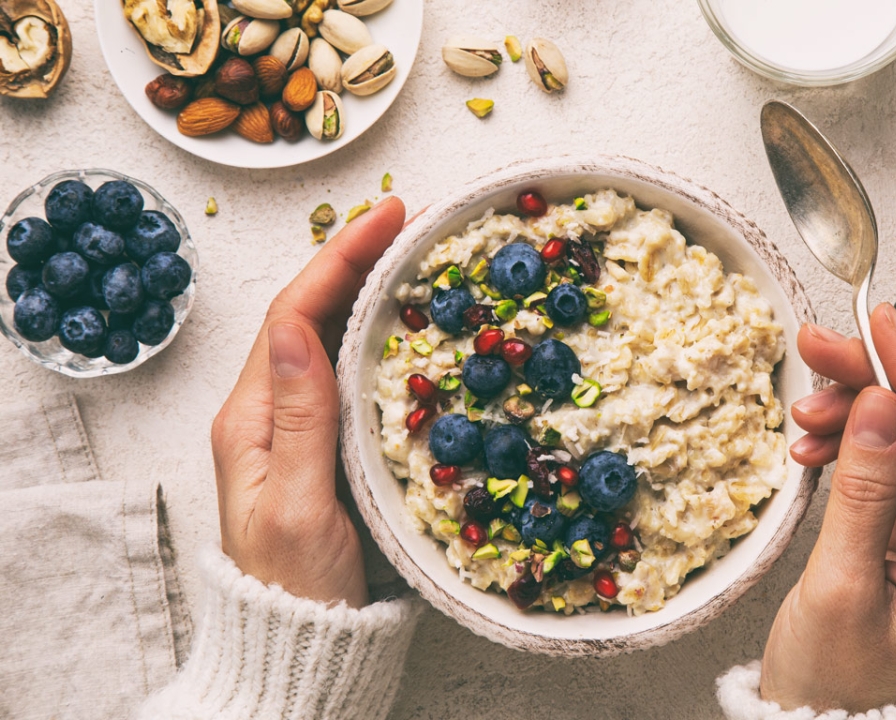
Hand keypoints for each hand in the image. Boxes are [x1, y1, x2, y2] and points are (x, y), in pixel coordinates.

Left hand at [211, 198, 406, 607]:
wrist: (305, 638)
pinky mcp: (326, 443)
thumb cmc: (299, 583)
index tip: (390, 215)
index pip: (295, 314)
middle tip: (415, 218)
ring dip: (369, 287)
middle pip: (311, 312)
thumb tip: (295, 332)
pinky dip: (379, 332)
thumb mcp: (299, 504)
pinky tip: (411, 319)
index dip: (341, 258)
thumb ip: (300, 420)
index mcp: (254, 417)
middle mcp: (271, 410)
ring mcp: (297, 425)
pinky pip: (349, 370)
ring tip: (416, 250)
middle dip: (358, 257)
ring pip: (331, 336)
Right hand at [760, 304, 895, 711]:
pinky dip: (846, 445)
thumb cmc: (838, 682)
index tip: (881, 325)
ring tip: (803, 411)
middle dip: (873, 385)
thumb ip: (866, 494)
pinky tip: (812, 441)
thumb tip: (881, 406)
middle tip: (819, 346)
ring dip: (851, 414)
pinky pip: (884, 466)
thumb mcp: (842, 588)